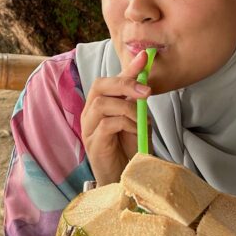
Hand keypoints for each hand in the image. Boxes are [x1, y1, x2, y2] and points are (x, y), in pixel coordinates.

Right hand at [80, 51, 150, 185]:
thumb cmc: (128, 150)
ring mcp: (88, 128)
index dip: (127, 67)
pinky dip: (125, 124)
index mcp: (100, 104)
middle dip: (124, 83)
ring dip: (127, 107)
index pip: (111, 80)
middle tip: (146, 91)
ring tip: (141, 119)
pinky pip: (106, 124)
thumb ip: (136, 103)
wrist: (124, 179)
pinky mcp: (93, 143)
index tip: (145, 56)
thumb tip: (144, 83)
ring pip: (102, 103)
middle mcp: (90, 113)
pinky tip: (136, 131)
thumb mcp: (136, 121)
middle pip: (99, 85)